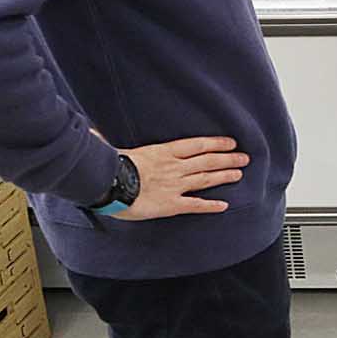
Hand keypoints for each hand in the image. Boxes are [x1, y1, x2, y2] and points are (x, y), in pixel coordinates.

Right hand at [114, 137, 248, 219]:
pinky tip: (223, 206)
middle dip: (228, 159)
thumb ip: (108, 139)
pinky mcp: (170, 204)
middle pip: (207, 161)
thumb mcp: (111, 147)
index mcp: (162, 152)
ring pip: (205, 179)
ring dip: (224, 176)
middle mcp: (174, 167)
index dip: (215, 143)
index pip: (196, 144)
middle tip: (245, 158)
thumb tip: (92, 131)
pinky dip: (210, 205)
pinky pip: (195, 205)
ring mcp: (174, 186)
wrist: (106, 184)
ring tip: (239, 174)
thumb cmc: (106, 165)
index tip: (230, 142)